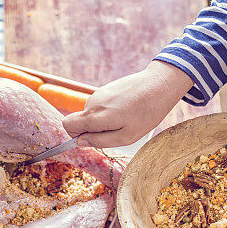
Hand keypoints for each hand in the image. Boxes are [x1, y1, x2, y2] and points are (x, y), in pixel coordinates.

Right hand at [63, 61, 193, 148]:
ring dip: (103, 120)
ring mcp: (99, 93)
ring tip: (126, 119)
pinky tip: (128, 109)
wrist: (159, 85)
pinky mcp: (106, 88)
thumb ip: (100, 141)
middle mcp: (92, 102)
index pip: (67, 126)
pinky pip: (100, 105)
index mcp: (94, 116)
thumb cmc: (146, 114)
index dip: (75, 136)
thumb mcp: (126, 137)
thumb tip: (81, 142)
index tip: (92, 139)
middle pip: (80, 121)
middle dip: (93, 129)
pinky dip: (109, 111)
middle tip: (117, 131)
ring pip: (91, 113)